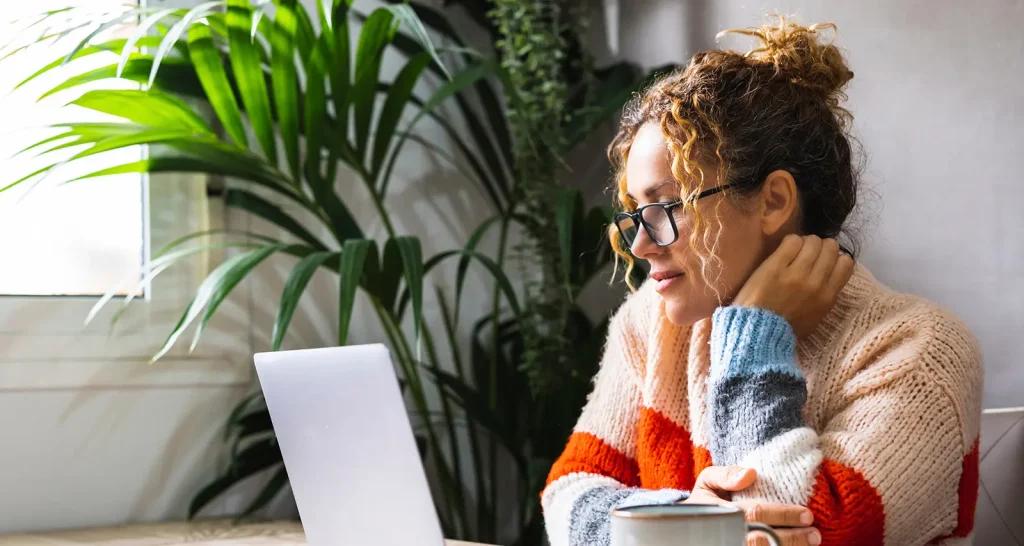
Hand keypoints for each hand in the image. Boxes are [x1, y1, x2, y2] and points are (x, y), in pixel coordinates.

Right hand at [683, 465, 820, 545]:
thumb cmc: (705, 500)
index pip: (756, 514)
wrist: (689, 526)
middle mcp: (728, 535)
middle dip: (793, 538)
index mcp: (722, 512)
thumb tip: (751, 474)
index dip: (783, 515)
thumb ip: (725, 474)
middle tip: (815, 533)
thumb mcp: (707, 481)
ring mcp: (733, 544)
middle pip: (765, 539)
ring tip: (811, 541)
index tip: (807, 514)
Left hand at [733, 234, 854, 337]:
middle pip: (830, 247)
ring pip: (812, 241)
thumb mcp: (816, 316)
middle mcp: (816, 282)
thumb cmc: (785, 328)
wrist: (758, 333)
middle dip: (820, 247)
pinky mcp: (776, 266)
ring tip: (793, 252)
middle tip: (806, 254)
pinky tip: (782, 252)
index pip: (846, 263)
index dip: (834, 258)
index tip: (822, 261)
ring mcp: (796, 273)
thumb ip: (825, 295)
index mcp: (828, 297)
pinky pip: (792, 241)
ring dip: (804, 243)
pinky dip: (789, 242)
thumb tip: (829, 274)